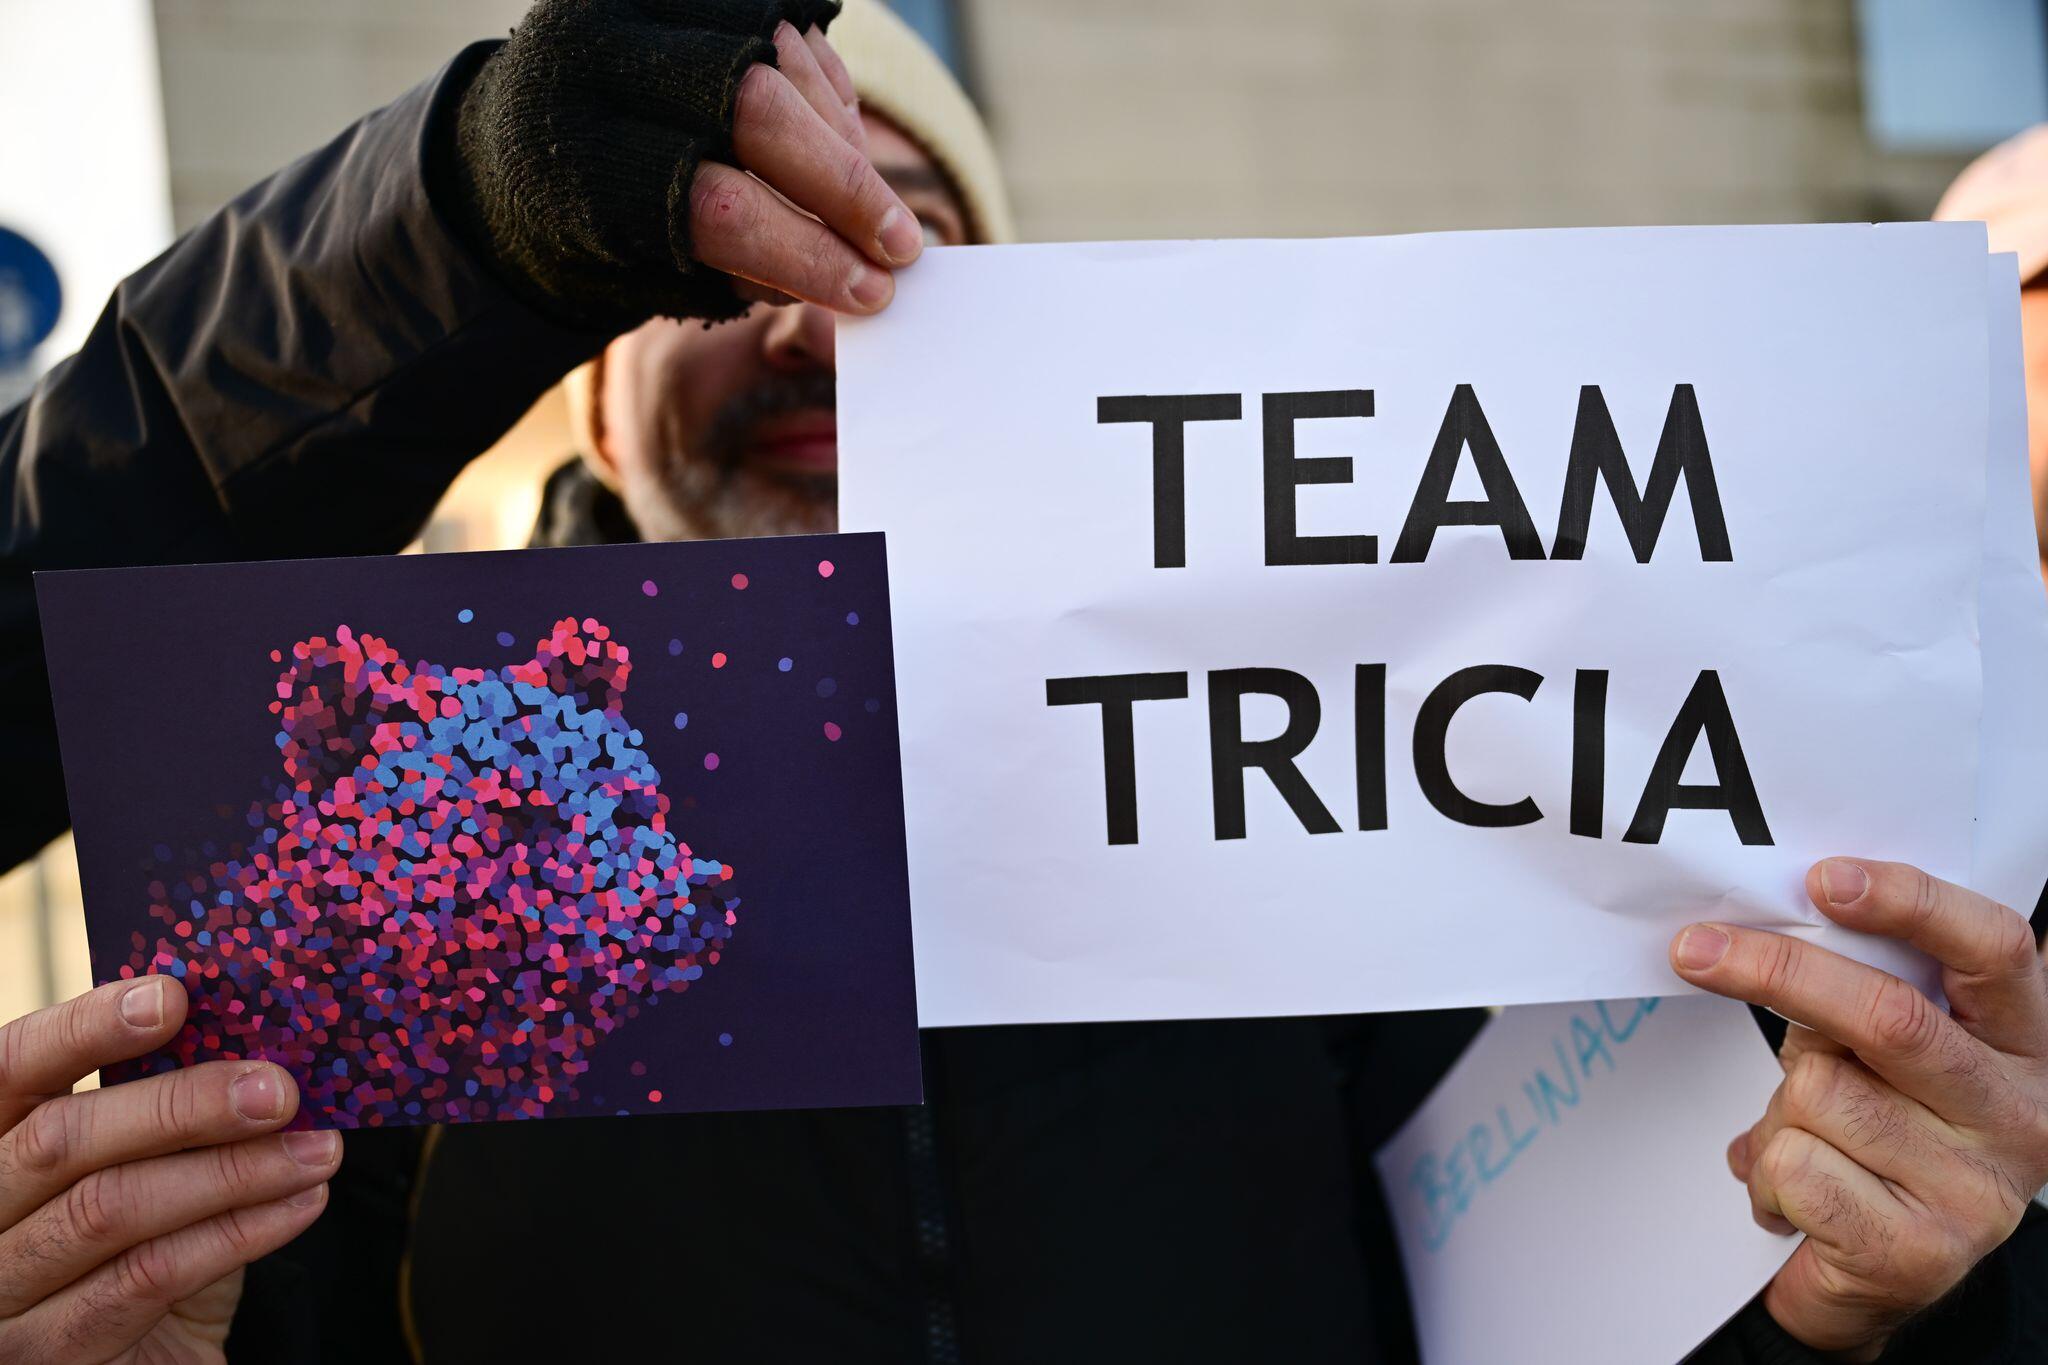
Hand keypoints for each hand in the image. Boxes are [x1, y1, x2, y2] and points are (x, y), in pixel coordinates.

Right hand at [0, 976, 338, 1362]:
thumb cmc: (148, 1254)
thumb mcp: (148, 1172)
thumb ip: (170, 1114)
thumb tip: (259, 1039)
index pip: (10, 1069)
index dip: (83, 1028)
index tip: (172, 996)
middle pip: (61, 1142)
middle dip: (181, 1104)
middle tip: (279, 1088)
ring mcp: (1, 1296)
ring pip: (110, 1209)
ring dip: (232, 1170)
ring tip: (317, 1149)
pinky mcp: (51, 1354)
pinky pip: (150, 1275)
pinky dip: (238, 1231)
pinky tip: (301, 1203)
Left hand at [449, 0, 921, 325]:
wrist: (525, 137)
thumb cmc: (595, 227)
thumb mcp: (641, 272)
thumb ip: (740, 272)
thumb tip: (854, 281)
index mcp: (575, 157)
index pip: (716, 206)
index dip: (805, 253)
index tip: (869, 293)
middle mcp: (599, 59)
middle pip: (757, 111)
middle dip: (845, 188)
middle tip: (901, 248)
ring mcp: (643, 8)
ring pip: (781, 61)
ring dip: (845, 143)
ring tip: (874, 209)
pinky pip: (786, 27)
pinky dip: (828, 92)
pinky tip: (842, 146)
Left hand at [1670, 859, 2047, 1359]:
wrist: (1880, 1277)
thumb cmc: (1882, 1136)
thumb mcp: (1885, 1055)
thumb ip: (1854, 994)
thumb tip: (1742, 938)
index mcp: (2022, 1042)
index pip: (1993, 950)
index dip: (1912, 904)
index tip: (1824, 880)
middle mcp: (2018, 1114)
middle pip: (1890, 1017)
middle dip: (1778, 973)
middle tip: (1694, 950)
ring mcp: (1976, 1188)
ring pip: (1821, 1094)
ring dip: (1777, 1112)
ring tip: (1800, 1143)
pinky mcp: (1919, 1251)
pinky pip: (1796, 1168)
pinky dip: (1766, 1175)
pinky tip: (1794, 1200)